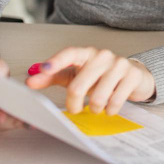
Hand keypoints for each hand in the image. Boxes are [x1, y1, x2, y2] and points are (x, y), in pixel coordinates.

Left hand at [25, 46, 155, 114]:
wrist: (133, 76)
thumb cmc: (99, 76)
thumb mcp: (75, 75)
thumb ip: (52, 76)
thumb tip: (30, 80)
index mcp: (86, 53)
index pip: (69, 53)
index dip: (56, 61)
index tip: (43, 69)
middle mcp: (102, 55)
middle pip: (78, 85)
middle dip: (74, 104)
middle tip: (75, 108)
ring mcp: (119, 64)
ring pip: (97, 97)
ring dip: (94, 108)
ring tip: (97, 106)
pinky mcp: (132, 76)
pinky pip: (115, 101)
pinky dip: (109, 110)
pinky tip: (110, 107)